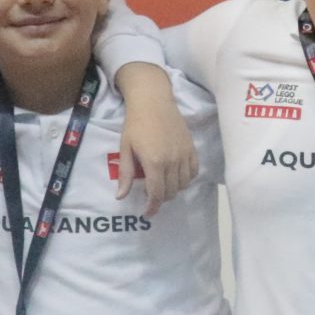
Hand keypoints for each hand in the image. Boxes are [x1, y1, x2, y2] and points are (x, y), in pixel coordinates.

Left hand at [110, 64, 196, 216]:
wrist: (153, 101)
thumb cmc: (135, 124)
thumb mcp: (126, 148)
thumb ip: (126, 174)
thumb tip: (121, 197)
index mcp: (154, 162)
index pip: (156, 194)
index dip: (152, 207)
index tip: (147, 213)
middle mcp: (172, 162)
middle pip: (171, 192)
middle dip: (161, 199)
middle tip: (152, 196)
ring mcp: (184, 155)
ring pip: (183, 185)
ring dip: (173, 190)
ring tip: (164, 186)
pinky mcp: (192, 149)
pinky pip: (193, 172)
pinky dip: (186, 179)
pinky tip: (176, 176)